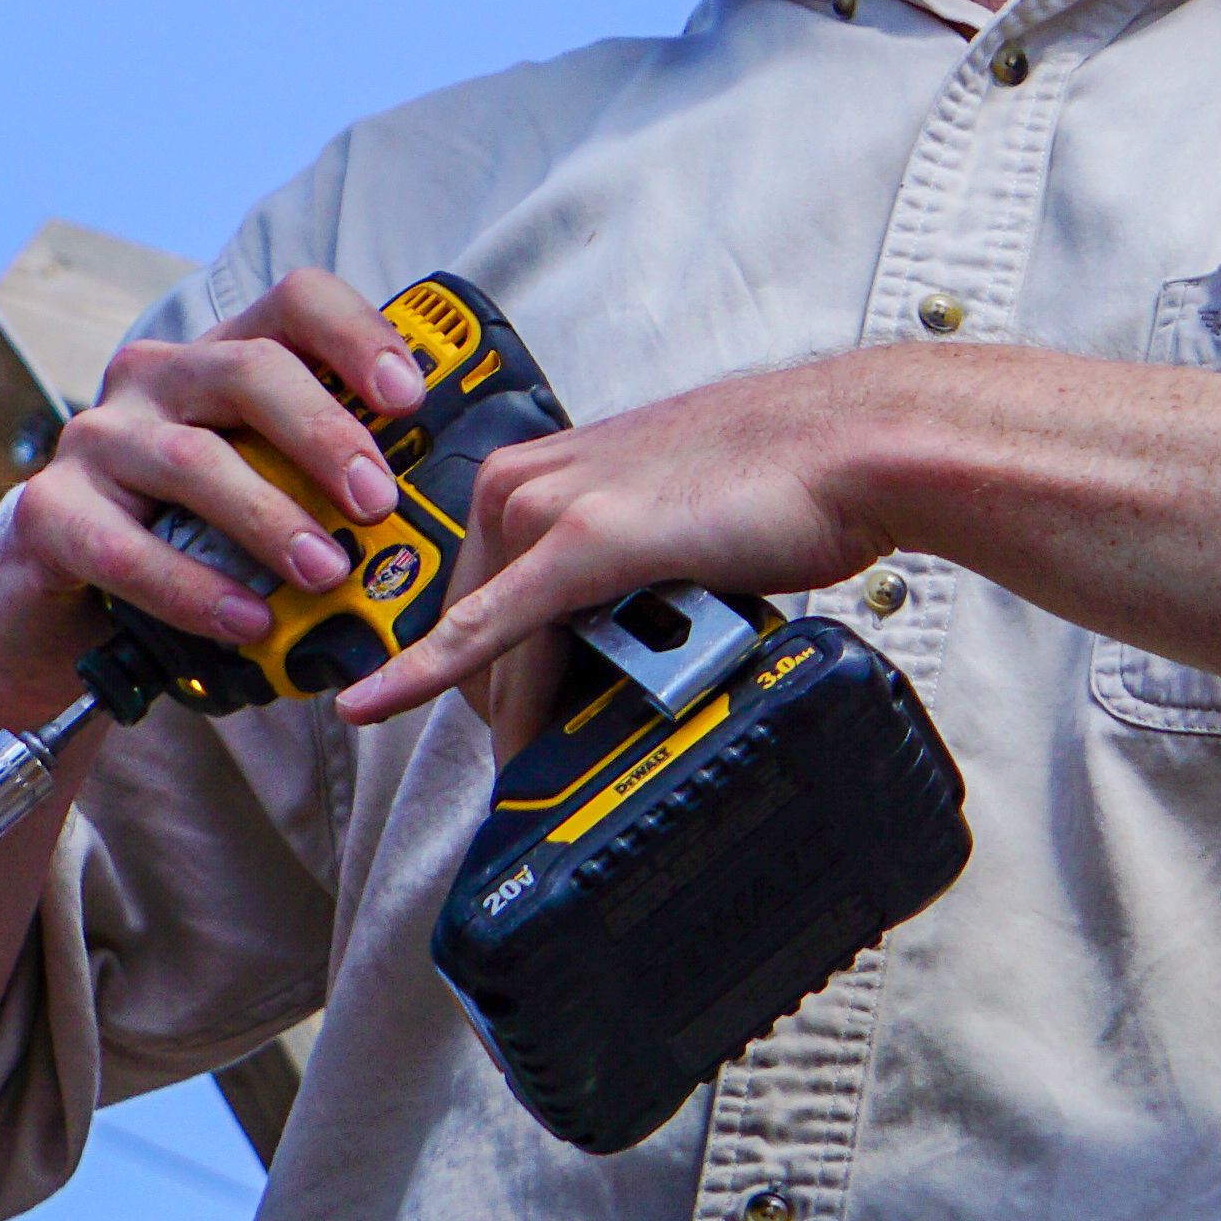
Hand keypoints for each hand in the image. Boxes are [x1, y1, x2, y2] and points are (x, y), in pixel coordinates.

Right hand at [0, 266, 431, 714]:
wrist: (61, 611)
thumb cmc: (186, 541)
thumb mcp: (261, 492)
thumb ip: (326, 481)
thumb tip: (441, 509)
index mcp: (218, 360)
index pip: (293, 302)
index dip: (356, 335)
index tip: (409, 397)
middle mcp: (154, 381)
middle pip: (247, 370)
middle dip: (324, 434)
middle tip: (377, 502)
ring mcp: (95, 442)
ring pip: (191, 460)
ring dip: (269, 519)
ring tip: (326, 573)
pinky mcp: (49, 514)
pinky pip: (126, 548)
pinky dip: (193, 588)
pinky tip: (246, 620)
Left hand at [333, 347, 930, 745]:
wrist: (848, 448)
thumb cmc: (777, 482)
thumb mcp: (661, 525)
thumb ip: (611, 574)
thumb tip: (603, 651)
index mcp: (534, 472)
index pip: (473, 601)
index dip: (485, 677)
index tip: (509, 729)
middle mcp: (521, 483)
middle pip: (474, 638)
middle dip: (503, 712)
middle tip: (547, 771)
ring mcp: (545, 509)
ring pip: (495, 653)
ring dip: (516, 723)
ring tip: (562, 772)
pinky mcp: (580, 546)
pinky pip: (485, 630)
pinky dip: (423, 673)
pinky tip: (373, 706)